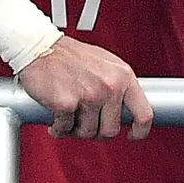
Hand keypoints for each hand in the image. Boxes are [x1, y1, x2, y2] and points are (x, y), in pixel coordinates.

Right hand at [19, 35, 154, 139]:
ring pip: (87, 133)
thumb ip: (117, 84)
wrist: (40, 47)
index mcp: (123, 76)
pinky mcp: (67, 104)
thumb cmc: (69, 55)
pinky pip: (65, 129)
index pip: (144, 113)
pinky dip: (58, 128)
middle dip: (96, 131)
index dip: (140, 131)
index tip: (133, 135)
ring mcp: (89, 95)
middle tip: (85, 123)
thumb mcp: (105, 63)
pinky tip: (56, 118)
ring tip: (69, 117)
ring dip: (75, 129)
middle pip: (111, 130)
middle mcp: (109, 86)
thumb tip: (125, 109)